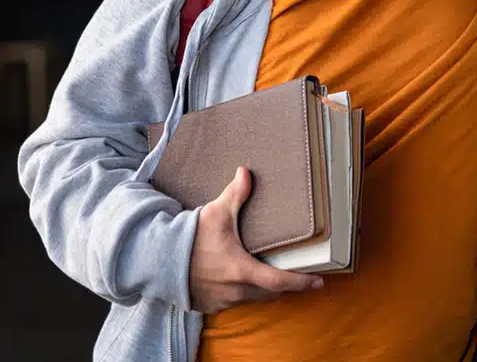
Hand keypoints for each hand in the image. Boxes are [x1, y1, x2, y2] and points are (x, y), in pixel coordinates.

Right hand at [189, 166, 321, 313]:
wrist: (157, 260)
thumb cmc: (189, 238)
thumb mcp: (216, 213)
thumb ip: (236, 193)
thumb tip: (246, 171)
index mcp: (241, 270)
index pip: (279, 282)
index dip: (301, 282)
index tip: (318, 281)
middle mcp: (235, 291)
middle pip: (270, 293)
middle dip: (287, 285)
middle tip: (301, 275)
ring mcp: (222, 301)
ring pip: (254, 298)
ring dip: (265, 288)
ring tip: (275, 274)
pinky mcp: (210, 305)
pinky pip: (236, 301)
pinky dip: (245, 292)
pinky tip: (245, 279)